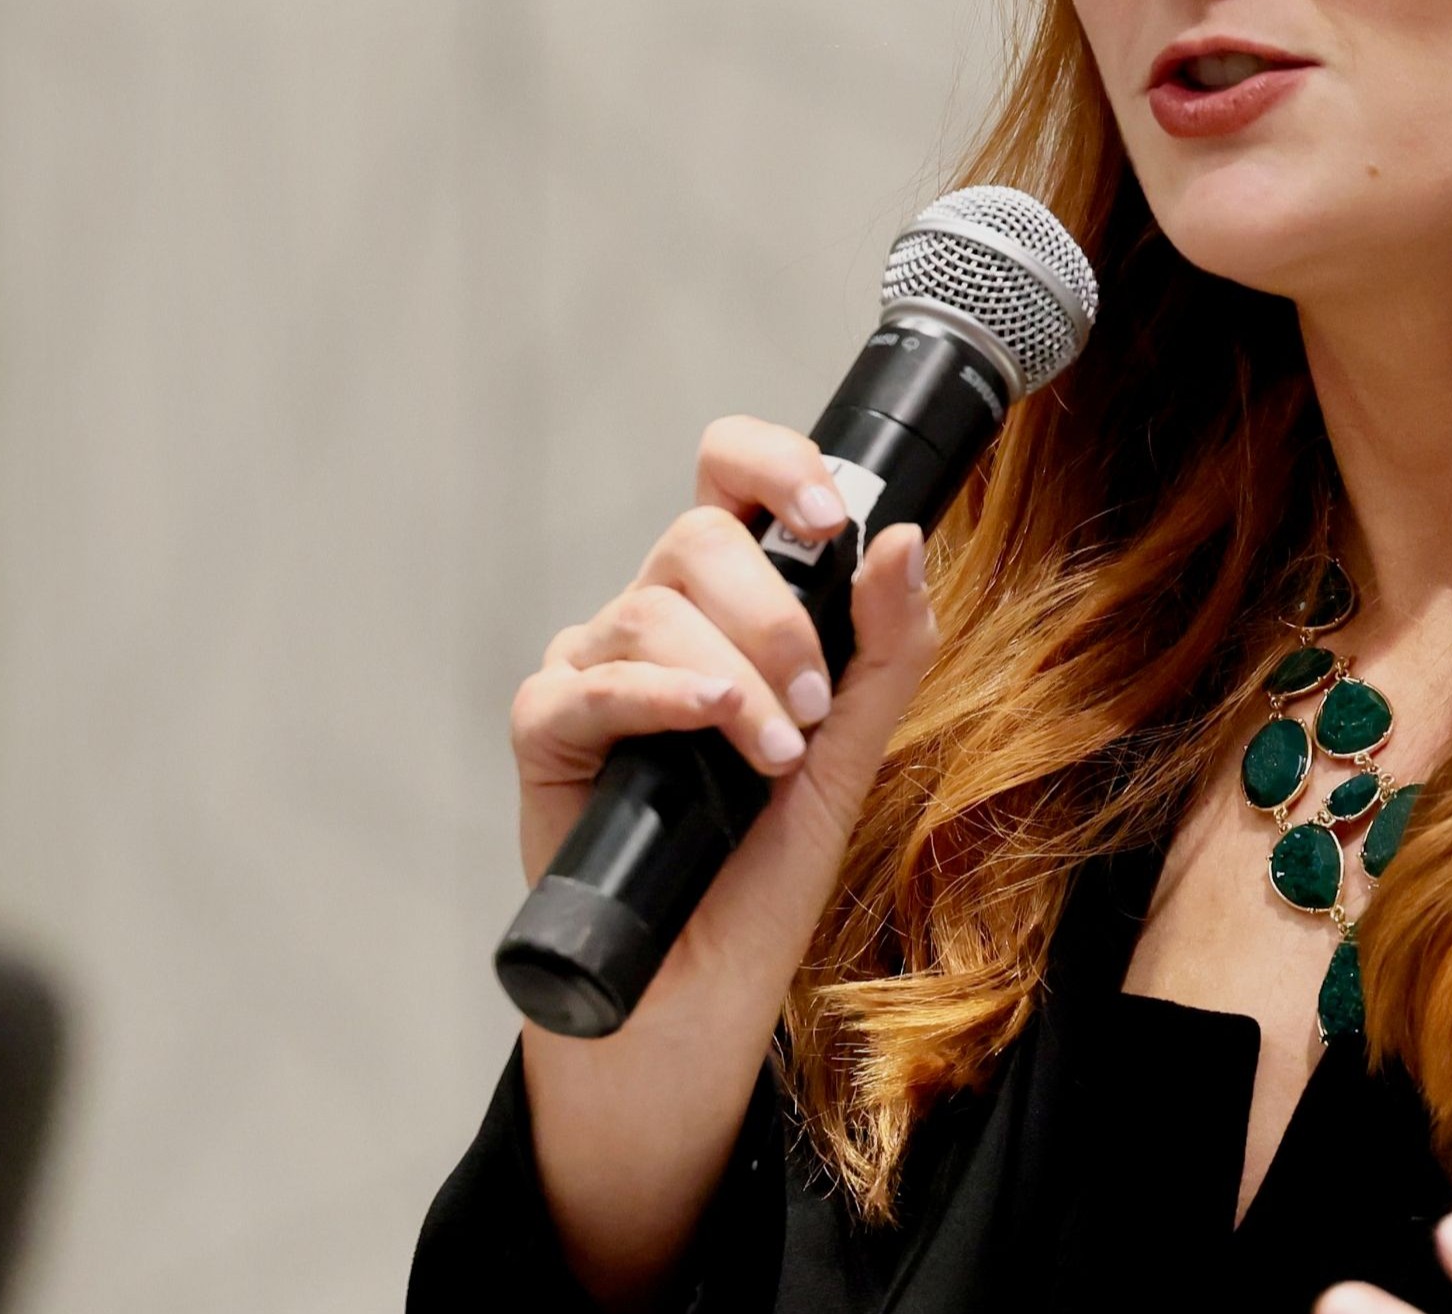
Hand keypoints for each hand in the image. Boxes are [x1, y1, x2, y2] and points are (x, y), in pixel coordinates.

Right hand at [511, 412, 934, 885]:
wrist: (705, 985)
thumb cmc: (764, 869)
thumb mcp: (852, 750)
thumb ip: (886, 647)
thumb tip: (905, 540)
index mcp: (726, 601)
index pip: (730, 475)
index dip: (776, 466)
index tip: (829, 517)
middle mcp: (654, 619)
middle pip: (696, 538)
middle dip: (774, 616)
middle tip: (811, 706)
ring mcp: (592, 669)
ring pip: (650, 610)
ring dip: (734, 680)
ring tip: (773, 757)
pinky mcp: (546, 731)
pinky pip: (590, 683)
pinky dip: (659, 697)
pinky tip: (706, 722)